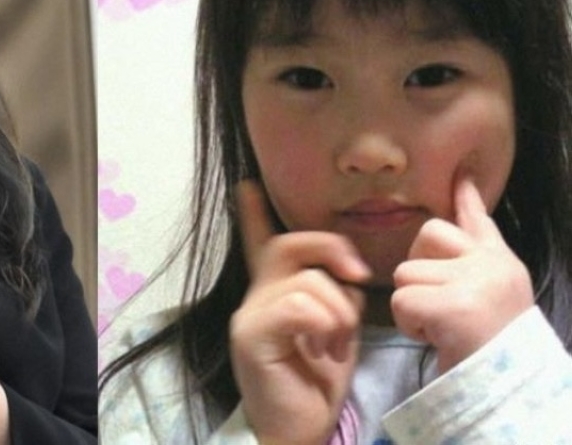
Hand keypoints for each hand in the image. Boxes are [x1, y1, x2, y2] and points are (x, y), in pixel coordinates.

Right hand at [229, 181, 369, 444]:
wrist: (296, 431)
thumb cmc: (317, 384)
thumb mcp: (335, 330)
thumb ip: (336, 295)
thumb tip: (351, 269)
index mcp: (275, 294)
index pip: (262, 243)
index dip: (254, 214)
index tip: (247, 184)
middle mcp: (255, 298)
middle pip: (290, 244)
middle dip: (332, 249)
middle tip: (359, 276)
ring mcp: (250, 315)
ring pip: (307, 279)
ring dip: (341, 310)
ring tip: (337, 343)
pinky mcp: (252, 335)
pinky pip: (300, 305)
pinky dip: (326, 323)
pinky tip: (325, 349)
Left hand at [392, 176, 532, 372]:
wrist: (509, 388)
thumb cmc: (491, 348)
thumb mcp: (490, 297)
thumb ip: (473, 260)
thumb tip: (462, 212)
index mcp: (501, 263)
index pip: (478, 220)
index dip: (466, 197)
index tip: (460, 174)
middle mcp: (491, 264)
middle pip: (425, 236)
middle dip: (418, 267)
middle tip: (437, 303)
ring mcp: (474, 282)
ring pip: (406, 273)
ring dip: (412, 304)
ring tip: (440, 326)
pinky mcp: (453, 305)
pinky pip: (402, 300)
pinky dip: (409, 323)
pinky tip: (434, 337)